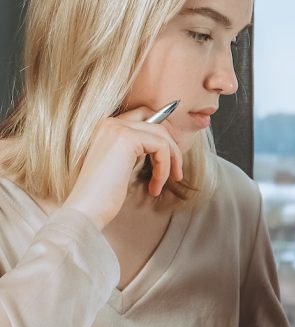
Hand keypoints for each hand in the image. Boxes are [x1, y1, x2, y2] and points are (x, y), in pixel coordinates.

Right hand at [62, 108, 183, 229]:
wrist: (86, 209)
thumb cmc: (102, 196)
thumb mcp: (122, 166)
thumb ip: (137, 150)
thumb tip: (164, 142)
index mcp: (106, 128)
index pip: (144, 116)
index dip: (162, 136)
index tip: (171, 159)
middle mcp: (109, 123)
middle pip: (156, 125)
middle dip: (172, 148)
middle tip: (176, 174)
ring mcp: (117, 128)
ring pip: (162, 135)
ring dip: (171, 161)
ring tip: (165, 183)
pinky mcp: (126, 138)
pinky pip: (161, 147)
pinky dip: (164, 168)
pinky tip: (154, 187)